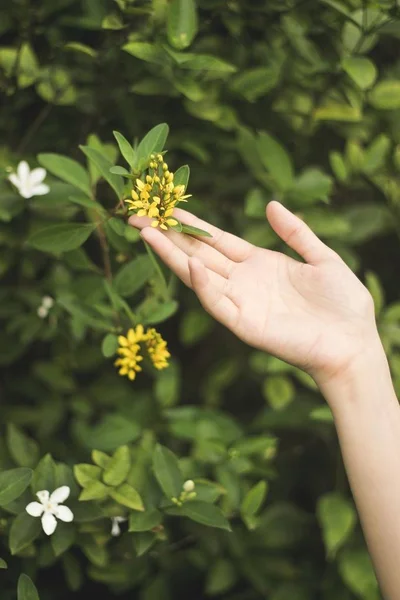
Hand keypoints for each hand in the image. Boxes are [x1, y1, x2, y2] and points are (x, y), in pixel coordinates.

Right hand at [129, 202, 379, 387]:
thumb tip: (271, 204)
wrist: (354, 342)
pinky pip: (219, 304)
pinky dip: (204, 286)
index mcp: (258, 263)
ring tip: (147, 232)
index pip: (215, 240)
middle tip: (138, 215)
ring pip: (199, 275)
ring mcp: (241, 303)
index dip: (191, 224)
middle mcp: (243, 281)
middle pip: (197, 253)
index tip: (166, 207)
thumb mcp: (321, 257)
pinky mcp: (245, 325)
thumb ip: (296, 232)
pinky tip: (191, 265)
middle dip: (168, 235)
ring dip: (173, 255)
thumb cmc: (342, 304)